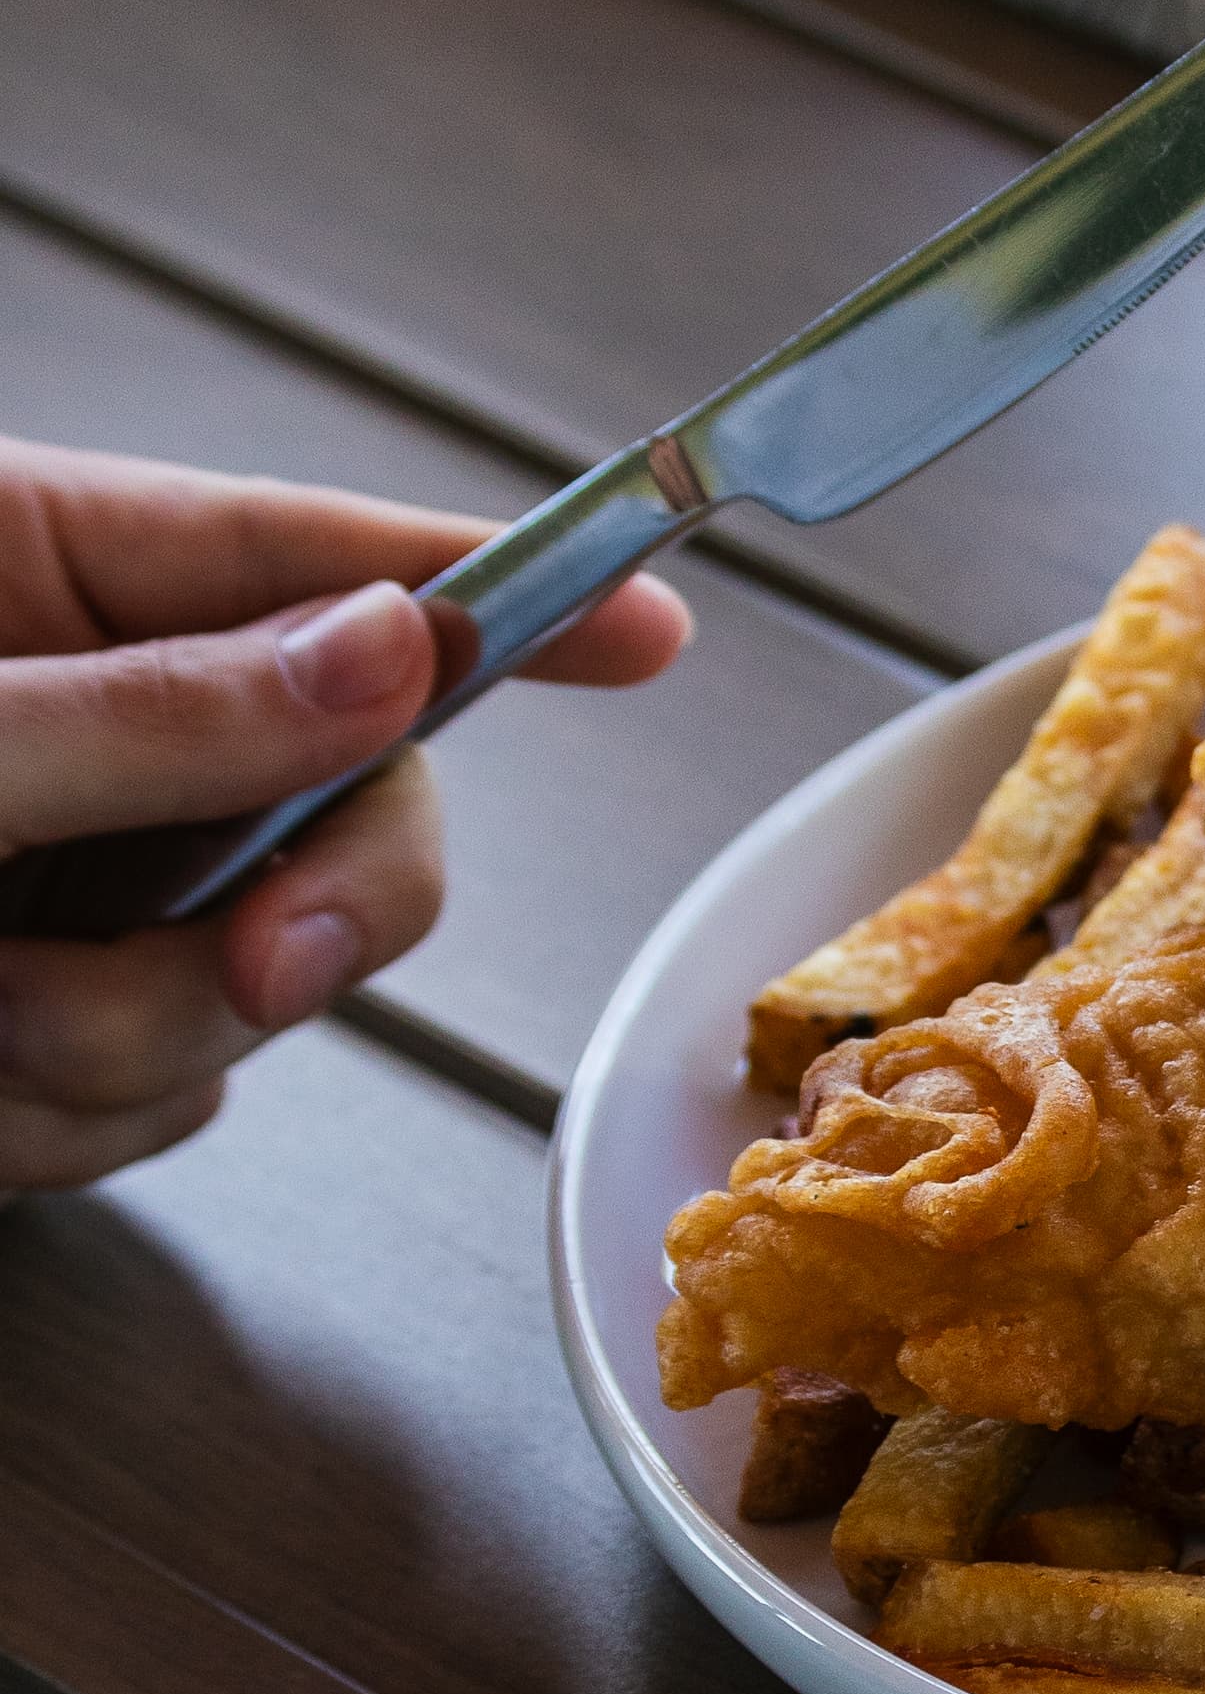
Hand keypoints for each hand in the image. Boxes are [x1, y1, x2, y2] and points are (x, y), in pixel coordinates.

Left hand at [0, 448, 687, 1193]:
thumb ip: (152, 711)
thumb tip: (395, 651)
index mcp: (45, 571)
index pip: (324, 566)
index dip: (508, 598)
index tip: (654, 634)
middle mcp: (89, 725)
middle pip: (345, 811)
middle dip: (314, 915)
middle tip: (259, 967)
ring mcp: (69, 884)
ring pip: (244, 997)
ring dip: (112, 1045)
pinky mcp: (39, 1025)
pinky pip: (151, 1107)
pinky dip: (51, 1127)